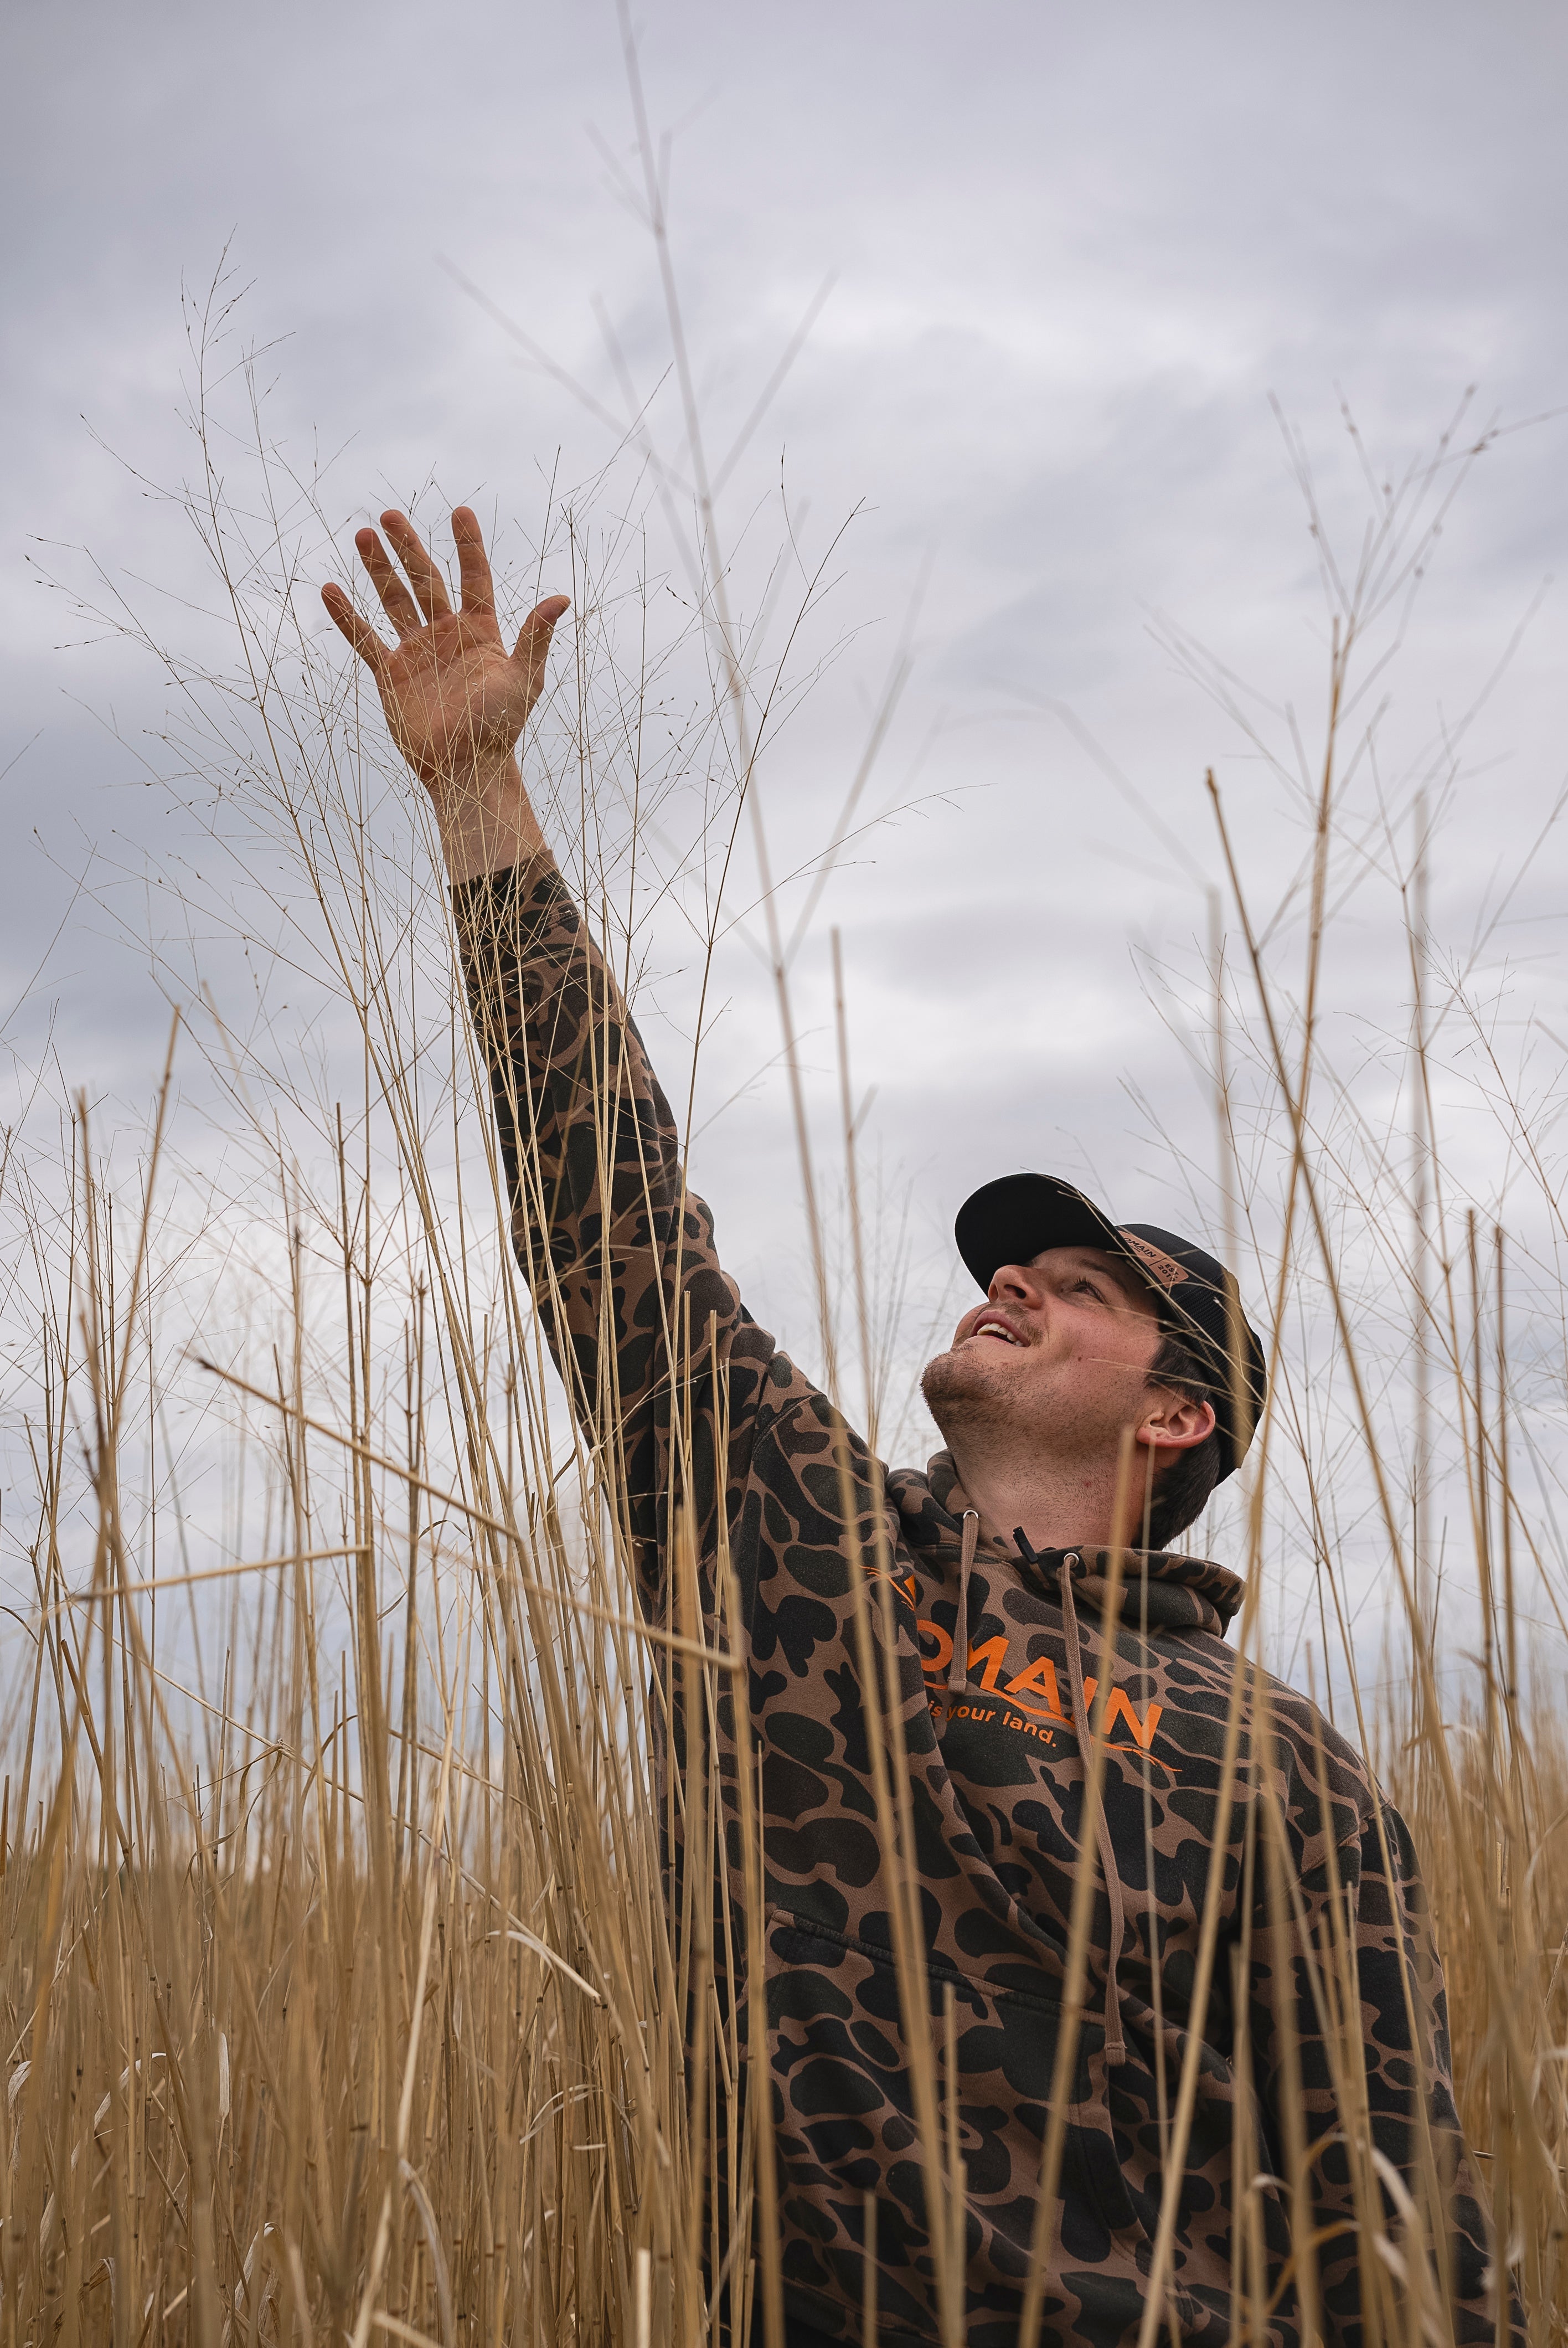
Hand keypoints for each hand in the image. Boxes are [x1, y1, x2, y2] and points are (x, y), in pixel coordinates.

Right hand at [321, 506, 568, 877]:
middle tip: (389, 514)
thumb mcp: (524, 680)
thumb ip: (536, 637)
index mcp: (481, 632)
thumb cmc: (500, 729)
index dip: (468, 545)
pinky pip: (364, 639)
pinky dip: (346, 616)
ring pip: (393, 600)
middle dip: (408, 547)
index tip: (460, 512)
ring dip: (377, 568)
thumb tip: (561, 598)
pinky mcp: (390, 675)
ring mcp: (416, 653)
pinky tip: (330, 589)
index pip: (474, 578)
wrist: (465, 770)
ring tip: (362, 534)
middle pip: (425, 579)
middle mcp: (447, 636)